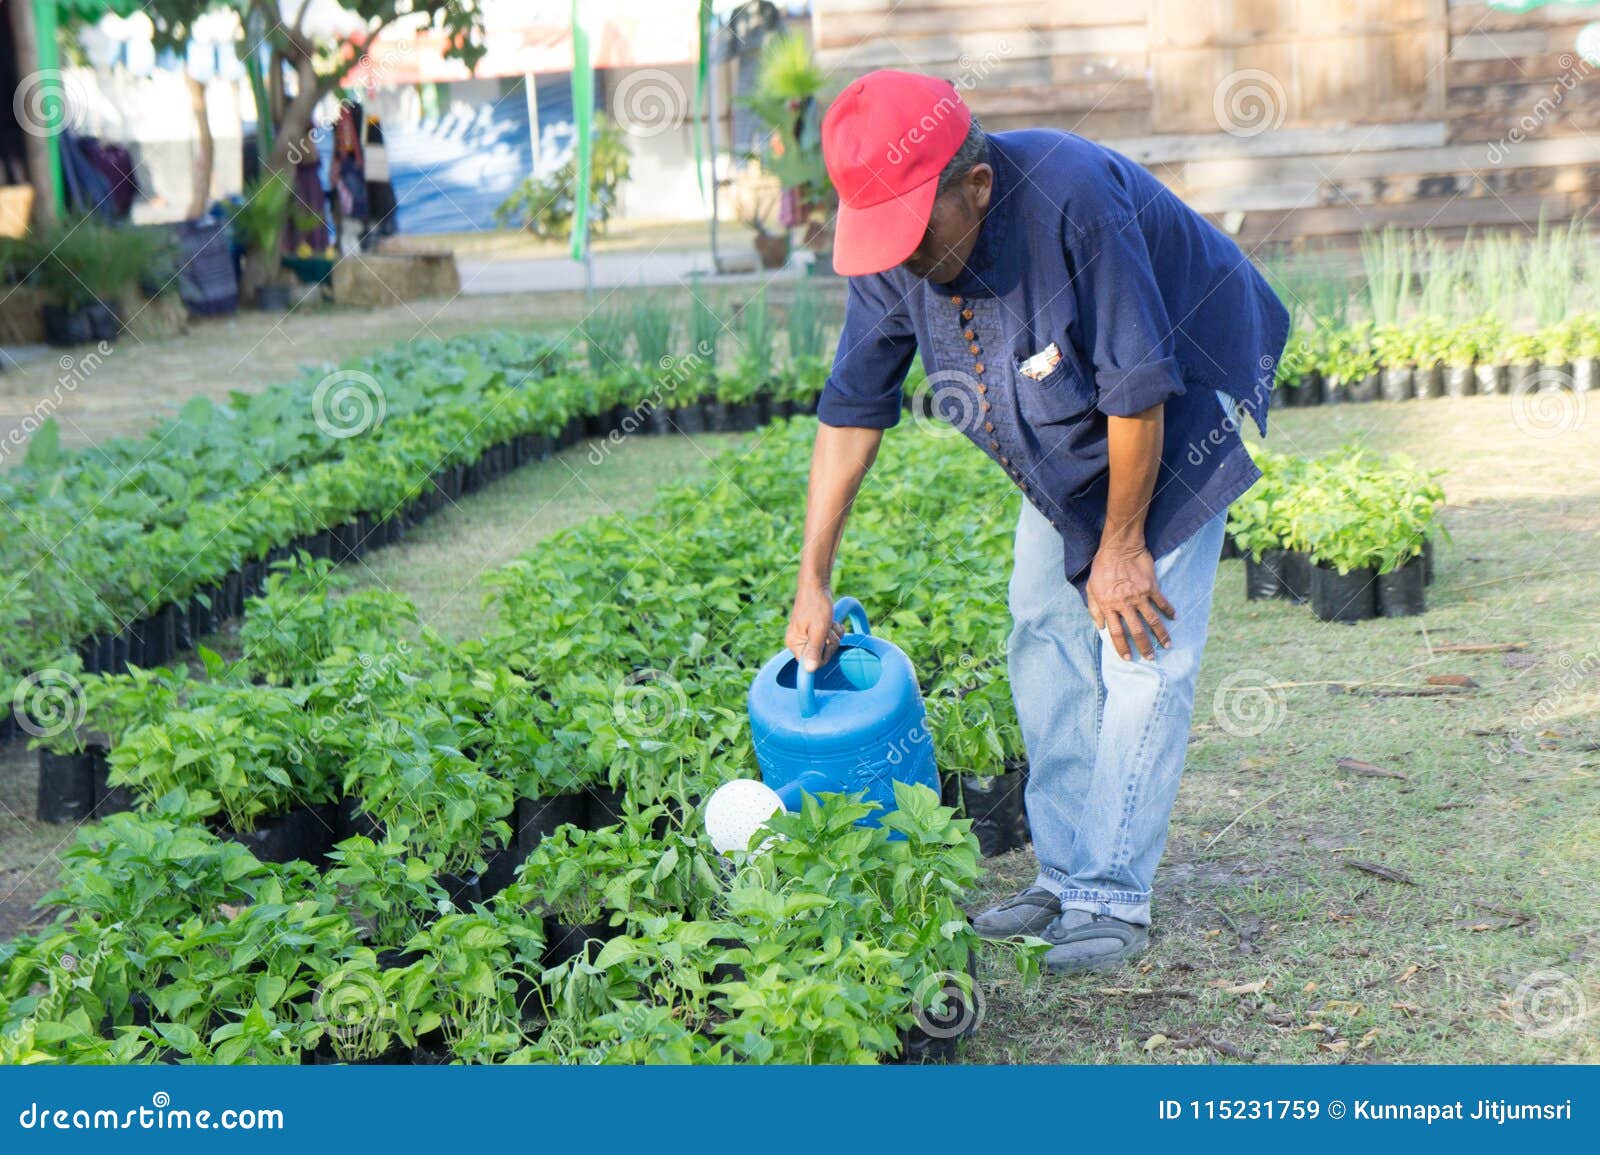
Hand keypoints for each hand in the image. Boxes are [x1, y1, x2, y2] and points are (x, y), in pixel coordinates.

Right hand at [787, 585, 841, 671]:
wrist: (817, 584)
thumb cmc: (816, 605)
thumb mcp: (818, 629)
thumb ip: (814, 650)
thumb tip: (809, 671)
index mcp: (794, 644)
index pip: (811, 663)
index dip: (823, 654)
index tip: (825, 640)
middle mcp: (798, 642)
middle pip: (821, 656)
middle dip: (830, 642)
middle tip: (828, 628)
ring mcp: (806, 636)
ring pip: (827, 647)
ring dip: (834, 635)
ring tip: (829, 621)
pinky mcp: (814, 631)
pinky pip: (828, 639)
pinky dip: (834, 631)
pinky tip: (832, 621)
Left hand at [1086, 545, 1175, 660]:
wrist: (1118, 547)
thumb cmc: (1102, 567)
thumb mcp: (1091, 588)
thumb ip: (1094, 609)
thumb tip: (1100, 626)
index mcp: (1109, 606)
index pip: (1116, 633)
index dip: (1122, 648)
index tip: (1128, 658)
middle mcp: (1125, 604)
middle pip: (1137, 631)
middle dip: (1144, 647)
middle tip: (1150, 658)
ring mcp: (1140, 596)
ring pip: (1152, 621)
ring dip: (1161, 635)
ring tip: (1167, 646)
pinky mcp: (1151, 587)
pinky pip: (1162, 602)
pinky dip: (1169, 610)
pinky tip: (1175, 618)